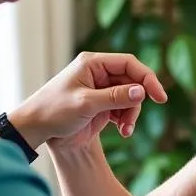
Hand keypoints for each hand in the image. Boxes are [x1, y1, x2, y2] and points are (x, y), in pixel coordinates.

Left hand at [10, 52, 167, 151]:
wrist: (35, 130)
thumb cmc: (54, 111)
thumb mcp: (86, 104)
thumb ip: (116, 97)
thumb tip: (142, 90)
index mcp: (93, 63)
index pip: (129, 64)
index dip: (147, 78)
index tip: (159, 97)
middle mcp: (98, 73)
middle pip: (132, 81)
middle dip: (136, 102)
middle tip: (132, 121)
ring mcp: (100, 89)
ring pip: (130, 97)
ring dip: (131, 114)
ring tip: (125, 130)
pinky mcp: (101, 105)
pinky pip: (123, 108)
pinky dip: (126, 120)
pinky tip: (122, 131)